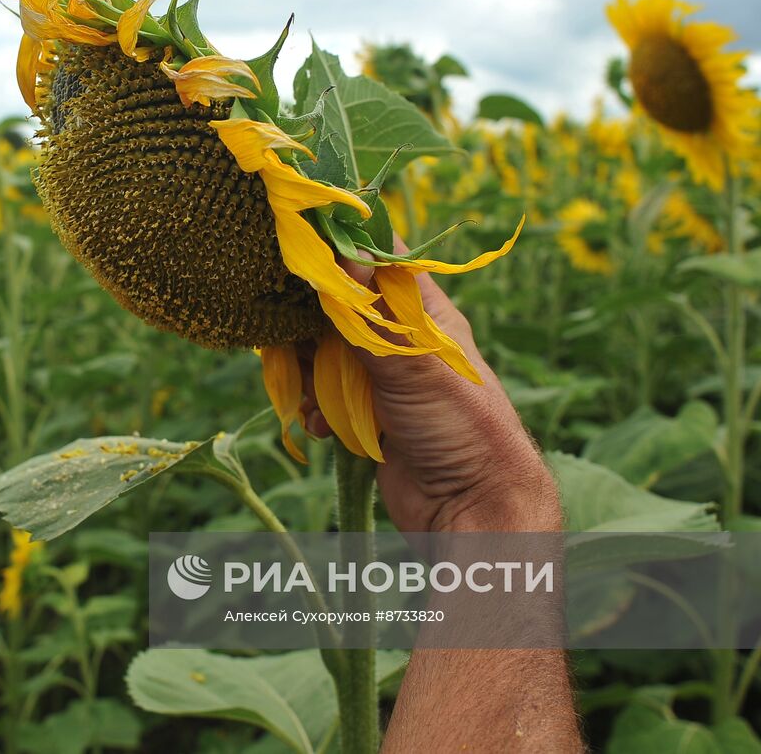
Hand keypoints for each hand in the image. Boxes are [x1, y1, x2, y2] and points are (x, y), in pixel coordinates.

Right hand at [299, 243, 560, 532]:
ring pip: (327, 354)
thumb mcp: (414, 365)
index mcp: (426, 315)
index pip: (383, 261)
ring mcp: (385, 379)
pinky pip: (327, 397)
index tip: (301, 250)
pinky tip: (319, 426)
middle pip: (342, 308)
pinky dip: (316, 408)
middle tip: (289, 333)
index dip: (344, 250)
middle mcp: (404, 341)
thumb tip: (340, 252)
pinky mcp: (368, 416)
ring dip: (310, 372)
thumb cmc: (461, 428)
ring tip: (312, 392)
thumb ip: (370, 316)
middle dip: (311, 321)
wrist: (471, 510)